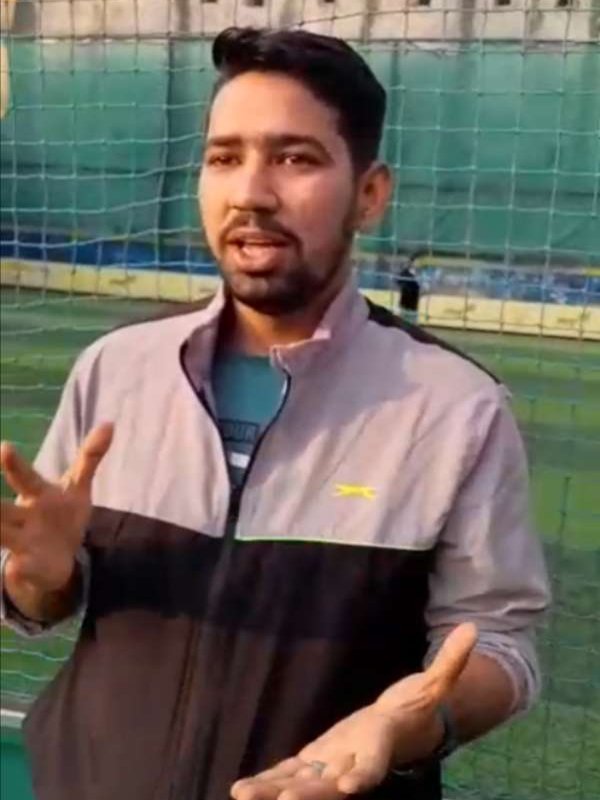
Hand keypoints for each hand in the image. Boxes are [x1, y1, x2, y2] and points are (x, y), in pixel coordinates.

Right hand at [0, 423, 112, 594]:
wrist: (56, 558)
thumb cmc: (63, 513)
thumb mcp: (79, 486)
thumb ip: (90, 457)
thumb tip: (110, 424)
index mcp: (36, 494)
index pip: (24, 477)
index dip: (14, 464)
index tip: (4, 446)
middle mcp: (22, 516)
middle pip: (2, 507)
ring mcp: (22, 542)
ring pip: (3, 534)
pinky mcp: (28, 566)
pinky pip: (21, 569)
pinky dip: (18, 569)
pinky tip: (16, 566)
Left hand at [230, 623, 476, 799]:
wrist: (396, 733)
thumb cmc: (415, 710)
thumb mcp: (433, 685)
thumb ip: (450, 664)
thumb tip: (472, 629)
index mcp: (380, 745)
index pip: (374, 764)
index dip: (364, 773)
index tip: (352, 786)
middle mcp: (354, 763)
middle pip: (332, 783)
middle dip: (310, 793)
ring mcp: (332, 765)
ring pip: (301, 783)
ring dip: (273, 790)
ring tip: (242, 795)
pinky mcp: (315, 761)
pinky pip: (289, 773)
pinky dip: (268, 780)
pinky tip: (242, 789)